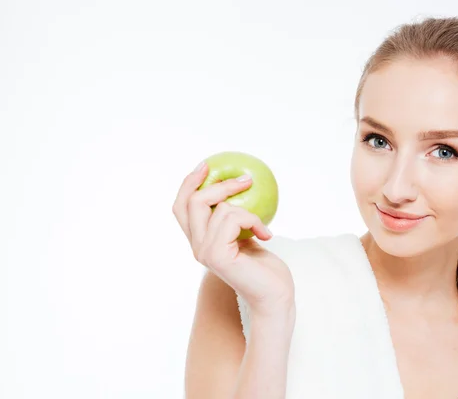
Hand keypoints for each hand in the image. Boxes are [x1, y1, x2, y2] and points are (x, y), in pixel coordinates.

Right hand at [172, 162, 294, 317]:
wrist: (274, 295)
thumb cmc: (265, 268)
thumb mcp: (246, 234)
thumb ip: (234, 218)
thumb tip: (239, 184)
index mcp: (199, 241)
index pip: (181, 207)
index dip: (188, 183)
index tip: (207, 165)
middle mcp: (196, 247)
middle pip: (192, 201)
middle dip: (219, 185)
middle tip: (245, 180)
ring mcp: (204, 252)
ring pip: (220, 209)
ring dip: (247, 211)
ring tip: (262, 226)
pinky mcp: (217, 255)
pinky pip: (234, 218)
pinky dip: (254, 220)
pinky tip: (266, 235)